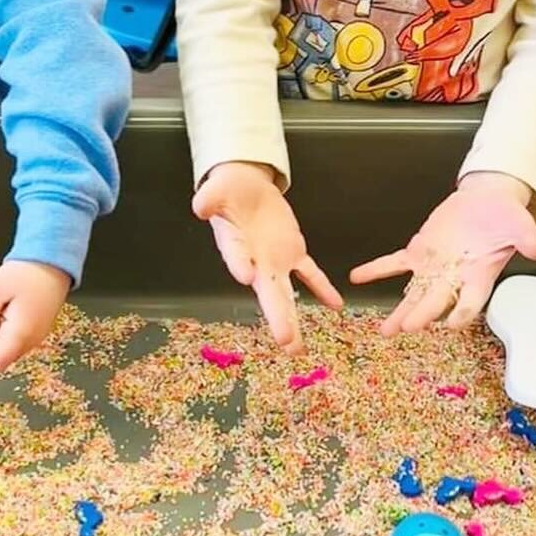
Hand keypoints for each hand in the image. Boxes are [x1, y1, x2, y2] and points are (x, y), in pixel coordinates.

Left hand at [0, 260, 70, 375]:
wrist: (54, 260)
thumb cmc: (27, 272)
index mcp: (20, 335)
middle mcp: (32, 341)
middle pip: (1, 359)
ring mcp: (38, 336)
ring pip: (9, 350)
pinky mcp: (40, 329)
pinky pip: (18, 340)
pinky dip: (4, 332)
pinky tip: (4, 310)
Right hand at [193, 161, 342, 353]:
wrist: (246, 187)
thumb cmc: (227, 191)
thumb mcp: (217, 189)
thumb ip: (209, 198)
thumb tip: (200, 206)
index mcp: (233, 244)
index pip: (236, 256)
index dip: (240, 265)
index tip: (246, 276)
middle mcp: (254, 260)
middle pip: (266, 291)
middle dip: (277, 317)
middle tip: (285, 341)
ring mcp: (275, 260)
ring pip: (286, 294)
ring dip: (292, 319)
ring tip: (297, 348)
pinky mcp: (293, 252)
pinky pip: (310, 273)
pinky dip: (322, 288)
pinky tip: (335, 304)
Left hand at [349, 174, 535, 335]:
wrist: (486, 202)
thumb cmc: (505, 218)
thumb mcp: (520, 224)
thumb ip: (527, 237)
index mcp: (480, 276)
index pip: (471, 301)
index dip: (462, 314)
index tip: (452, 325)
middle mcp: (455, 278)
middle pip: (437, 301)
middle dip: (422, 315)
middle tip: (407, 328)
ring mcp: (434, 267)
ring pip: (414, 292)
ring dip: (399, 310)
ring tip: (385, 329)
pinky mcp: (419, 252)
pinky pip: (394, 263)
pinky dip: (376, 270)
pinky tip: (358, 277)